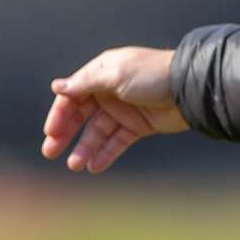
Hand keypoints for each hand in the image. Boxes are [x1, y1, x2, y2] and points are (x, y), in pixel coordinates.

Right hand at [40, 47, 186, 172]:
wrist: (189, 88)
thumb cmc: (152, 74)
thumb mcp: (115, 75)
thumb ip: (85, 84)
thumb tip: (56, 86)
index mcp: (102, 73)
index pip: (73, 94)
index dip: (60, 113)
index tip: (51, 132)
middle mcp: (110, 91)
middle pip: (81, 115)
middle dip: (66, 133)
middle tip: (50, 152)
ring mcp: (125, 110)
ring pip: (98, 132)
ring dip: (85, 148)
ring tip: (75, 165)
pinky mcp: (139, 126)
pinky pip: (117, 141)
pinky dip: (106, 153)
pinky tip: (94, 166)